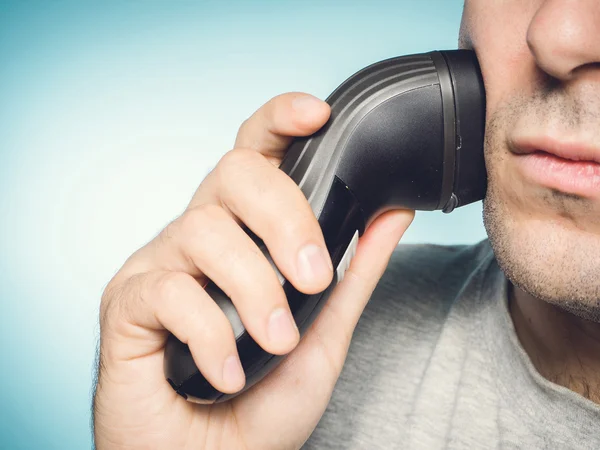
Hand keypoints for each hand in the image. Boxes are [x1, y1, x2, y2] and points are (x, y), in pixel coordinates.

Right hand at [93, 92, 414, 448]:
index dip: (279, 121)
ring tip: (276, 342)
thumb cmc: (262, 398)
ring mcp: (160, 263)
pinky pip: (170, 291)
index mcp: (245, 233)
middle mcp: (200, 234)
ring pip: (204, 231)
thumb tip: (393, 213)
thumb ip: (355, 270)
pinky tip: (228, 373)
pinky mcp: (126, 302)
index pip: (254, 154)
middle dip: (284, 218)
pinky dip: (211, 335)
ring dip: (253, 290)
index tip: (318, 114)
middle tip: (312, 278)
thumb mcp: (325, 330)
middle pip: (234, 173)